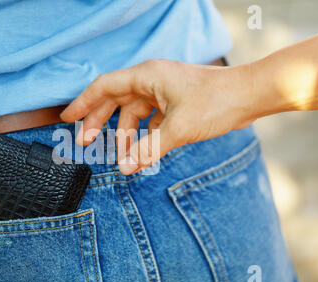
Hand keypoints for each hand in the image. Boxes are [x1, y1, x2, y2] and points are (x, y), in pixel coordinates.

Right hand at [60, 59, 255, 174]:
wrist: (250, 96)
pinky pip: (150, 120)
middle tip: (86, 142)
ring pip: (133, 113)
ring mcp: (163, 92)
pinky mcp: (174, 103)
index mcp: (147, 76)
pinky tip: (144, 151)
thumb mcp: (178, 129)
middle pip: (115, 101)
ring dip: (126, 134)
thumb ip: (149, 150)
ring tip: (121, 156)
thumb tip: (126, 169)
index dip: (83, 103)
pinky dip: (144, 136)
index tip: (67, 119)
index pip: (104, 87)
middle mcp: (152, 80)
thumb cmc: (217, 102)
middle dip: (99, 122)